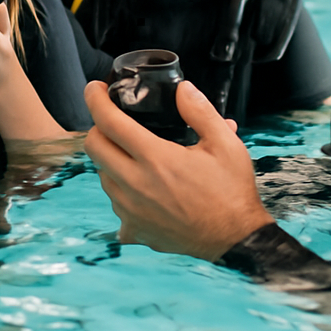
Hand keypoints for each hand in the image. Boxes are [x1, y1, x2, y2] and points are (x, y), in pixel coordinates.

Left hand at [83, 79, 273, 260]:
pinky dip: (122, 190)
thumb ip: (200, 112)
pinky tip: (144, 188)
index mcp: (156, 159)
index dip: (95, 99)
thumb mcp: (226, 144)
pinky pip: (115, 203)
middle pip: (93, 147)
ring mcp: (131, 211)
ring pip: (103, 175)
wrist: (237, 241)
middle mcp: (136, 185)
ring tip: (136, 155)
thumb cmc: (232, 192)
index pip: (108, 122)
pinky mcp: (135, 230)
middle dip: (98, 127)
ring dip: (111, 159)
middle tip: (115, 121)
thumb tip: (181, 89)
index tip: (96, 89)